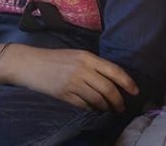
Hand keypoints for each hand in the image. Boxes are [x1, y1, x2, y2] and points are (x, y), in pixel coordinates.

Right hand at [0, 45, 137, 111]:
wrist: (29, 63)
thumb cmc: (55, 58)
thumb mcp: (77, 55)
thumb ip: (94, 65)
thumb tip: (112, 78)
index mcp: (88, 57)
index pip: (114, 70)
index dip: (127, 82)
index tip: (135, 91)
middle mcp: (82, 69)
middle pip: (107, 88)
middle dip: (118, 100)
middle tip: (122, 107)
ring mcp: (72, 83)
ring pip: (97, 99)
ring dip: (106, 107)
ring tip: (109, 110)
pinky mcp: (63, 94)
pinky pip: (83, 105)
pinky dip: (92, 109)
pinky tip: (95, 111)